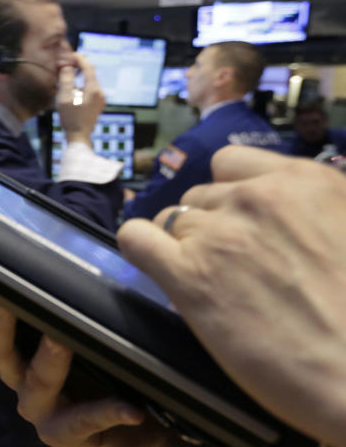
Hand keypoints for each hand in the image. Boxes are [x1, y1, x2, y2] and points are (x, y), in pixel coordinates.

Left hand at [0, 286, 201, 446]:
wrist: (87, 399)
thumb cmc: (119, 408)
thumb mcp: (138, 426)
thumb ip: (152, 428)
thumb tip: (172, 429)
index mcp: (64, 426)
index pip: (80, 422)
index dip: (102, 414)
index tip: (130, 408)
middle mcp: (33, 399)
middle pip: (32, 380)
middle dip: (47, 361)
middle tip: (61, 335)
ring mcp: (12, 369)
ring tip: (3, 294)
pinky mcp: (0, 341)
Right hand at [57, 52, 104, 144]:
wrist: (79, 136)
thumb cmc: (71, 119)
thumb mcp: (65, 98)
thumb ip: (66, 80)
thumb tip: (67, 66)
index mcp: (93, 89)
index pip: (88, 67)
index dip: (79, 58)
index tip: (70, 55)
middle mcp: (100, 92)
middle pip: (90, 73)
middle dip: (78, 66)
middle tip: (66, 64)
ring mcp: (100, 98)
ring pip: (90, 80)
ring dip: (79, 75)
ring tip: (67, 75)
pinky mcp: (98, 103)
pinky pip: (90, 88)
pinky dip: (82, 83)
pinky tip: (72, 88)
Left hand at [118, 145, 345, 446]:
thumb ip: (310, 214)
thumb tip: (279, 223)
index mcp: (305, 180)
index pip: (231, 163)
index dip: (229, 195)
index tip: (241, 224)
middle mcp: (256, 195)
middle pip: (200, 196)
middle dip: (210, 225)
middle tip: (232, 267)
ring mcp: (218, 232)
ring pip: (170, 219)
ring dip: (182, 245)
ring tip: (210, 283)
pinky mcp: (187, 273)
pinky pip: (137, 238)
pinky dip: (139, 247)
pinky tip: (155, 266)